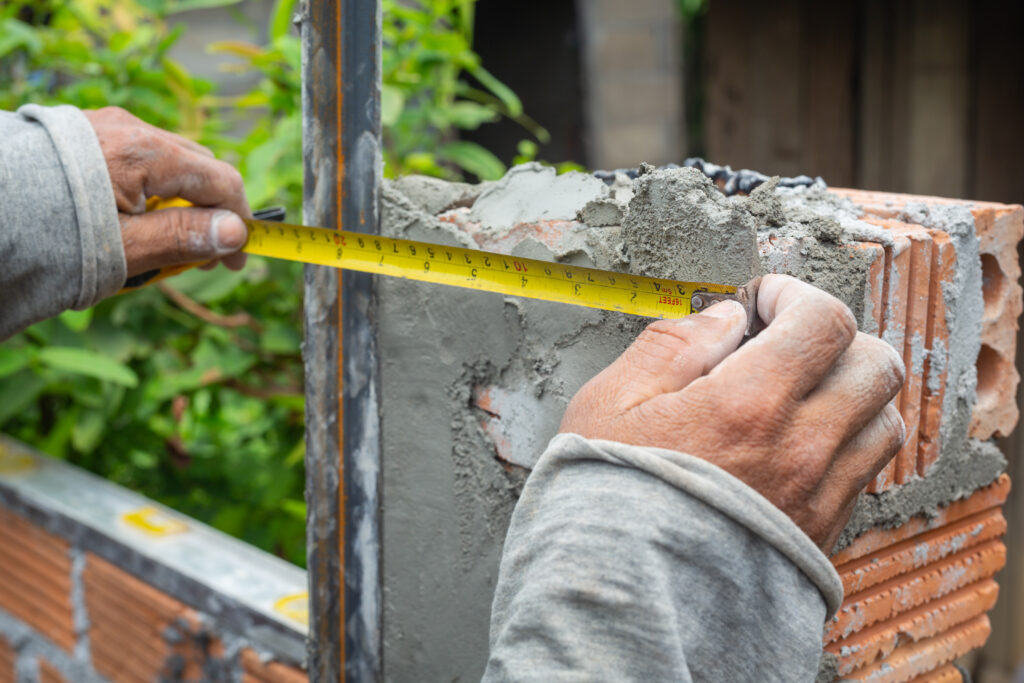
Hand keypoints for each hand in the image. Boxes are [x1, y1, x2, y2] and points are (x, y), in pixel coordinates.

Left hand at [84, 107, 251, 276]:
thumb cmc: (40, 238)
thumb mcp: (121, 248)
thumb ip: (182, 236)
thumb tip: (236, 232)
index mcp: (142, 151)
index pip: (221, 181)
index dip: (238, 222)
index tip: (235, 260)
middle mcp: (128, 127)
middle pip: (198, 167)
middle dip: (208, 211)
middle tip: (198, 256)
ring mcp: (104, 126)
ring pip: (168, 164)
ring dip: (177, 202)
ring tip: (159, 241)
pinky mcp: (83, 133)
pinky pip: (136, 159)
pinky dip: (147, 190)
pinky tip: (130, 220)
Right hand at [560, 274, 905, 551]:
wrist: (619, 597)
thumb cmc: (605, 499)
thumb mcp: (609, 402)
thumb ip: (672, 346)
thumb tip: (724, 318)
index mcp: (748, 406)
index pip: (823, 321)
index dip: (796, 294)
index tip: (764, 301)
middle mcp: (800, 450)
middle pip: (876, 365)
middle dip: (836, 337)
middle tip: (787, 340)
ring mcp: (817, 497)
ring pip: (884, 420)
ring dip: (850, 390)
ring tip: (798, 392)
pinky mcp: (819, 532)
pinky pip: (864, 472)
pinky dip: (844, 441)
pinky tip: (795, 441)